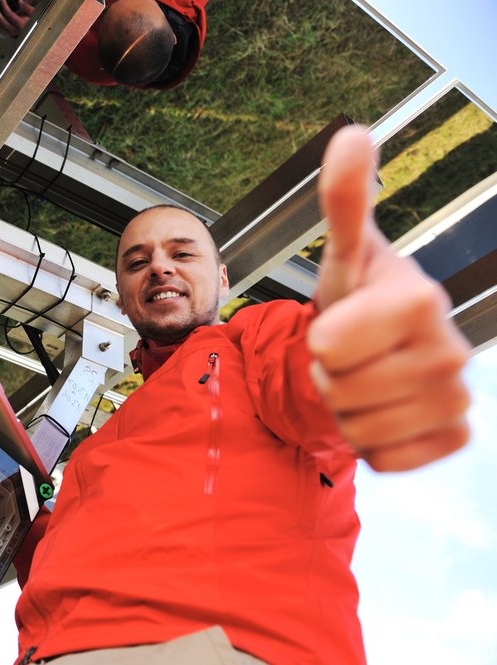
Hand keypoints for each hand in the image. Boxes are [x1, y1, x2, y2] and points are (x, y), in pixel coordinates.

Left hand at [0, 0, 37, 37]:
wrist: (32, 28)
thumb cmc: (32, 19)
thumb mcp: (33, 12)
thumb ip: (26, 7)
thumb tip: (19, 1)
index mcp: (21, 24)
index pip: (9, 14)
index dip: (4, 5)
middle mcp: (14, 30)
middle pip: (1, 20)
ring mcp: (10, 33)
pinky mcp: (8, 34)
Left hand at [308, 125, 471, 470]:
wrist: (381, 348)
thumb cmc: (358, 296)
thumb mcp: (344, 250)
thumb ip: (344, 199)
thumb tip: (352, 134)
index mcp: (422, 299)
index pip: (331, 345)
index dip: (320, 339)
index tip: (341, 322)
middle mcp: (453, 350)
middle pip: (342, 389)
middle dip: (329, 375)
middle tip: (349, 354)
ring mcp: (459, 397)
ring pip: (361, 428)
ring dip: (345, 408)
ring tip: (363, 378)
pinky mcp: (455, 437)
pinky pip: (389, 461)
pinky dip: (371, 443)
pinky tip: (383, 411)